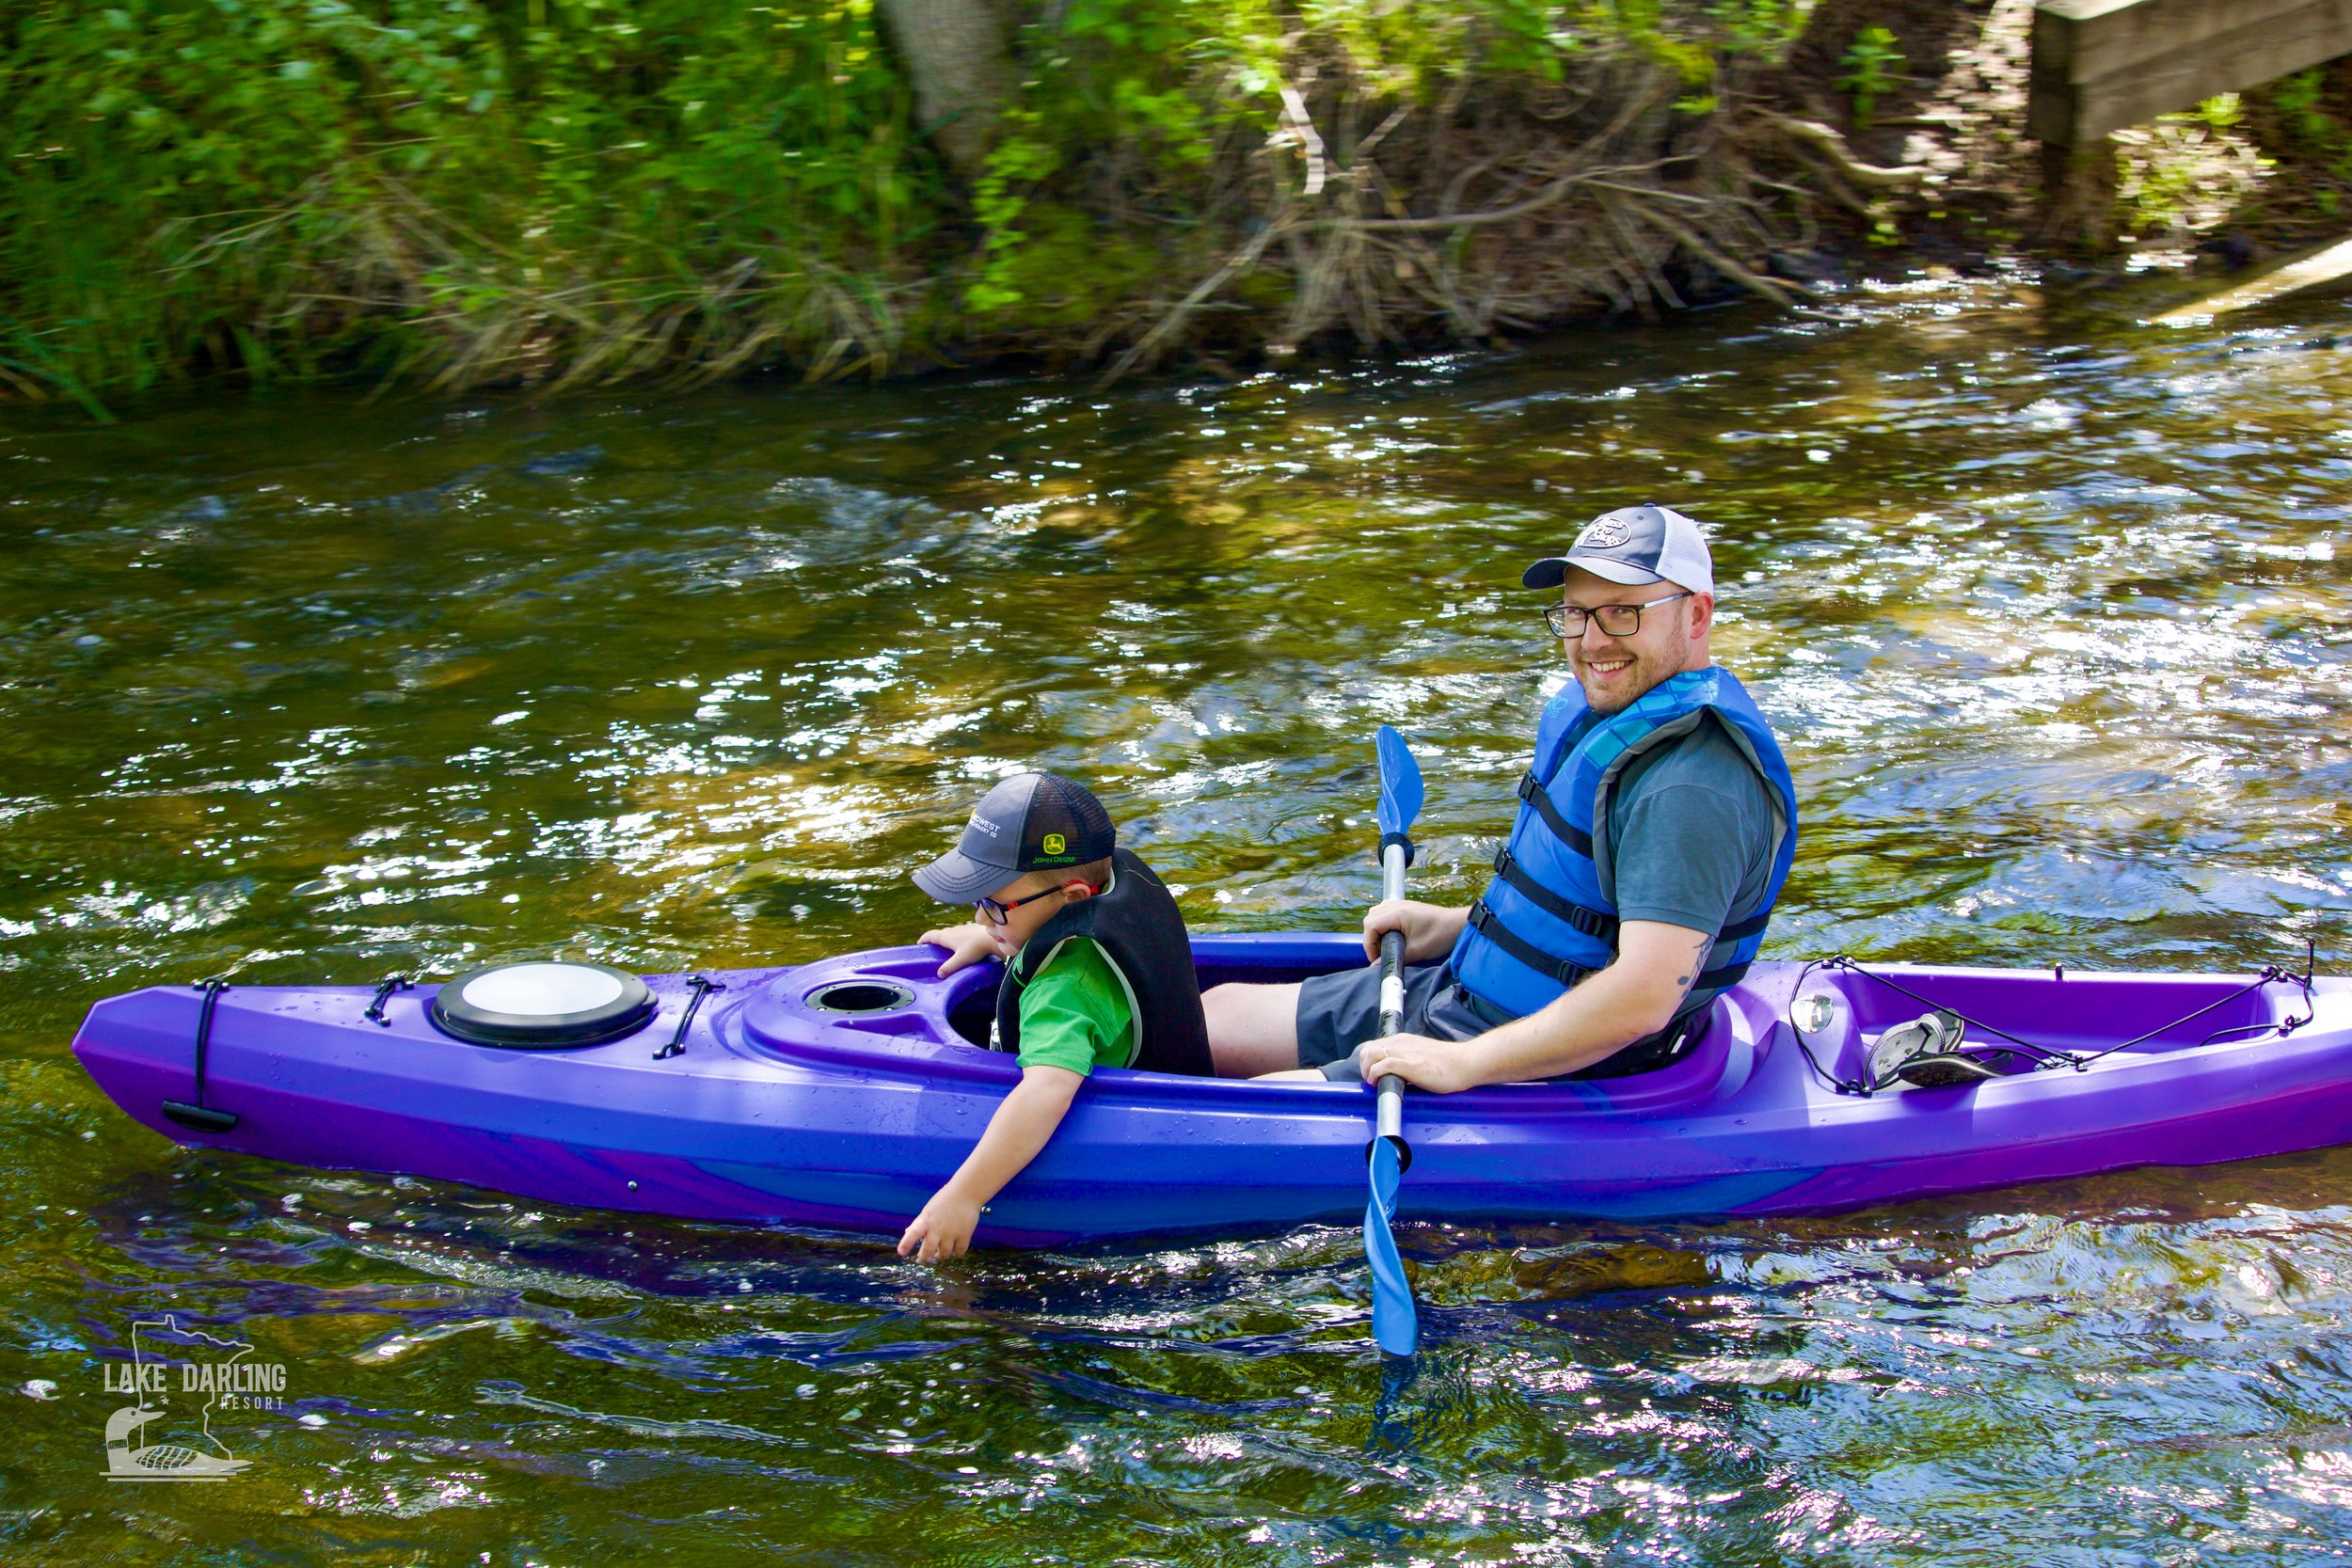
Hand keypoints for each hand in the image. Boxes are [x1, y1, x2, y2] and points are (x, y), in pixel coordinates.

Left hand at [897, 1188, 981, 1262]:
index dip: (906, 1243)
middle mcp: (937, 1228)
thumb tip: (908, 1233)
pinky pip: (959, 1252)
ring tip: (940, 1252)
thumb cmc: (944, 1201)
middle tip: (924, 1259)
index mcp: (925, 1220)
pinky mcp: (964, 1234)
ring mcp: (951, 1232)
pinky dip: (955, 1254)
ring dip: (941, 1256)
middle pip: (928, 1251)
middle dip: (925, 1258)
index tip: (901, 1252)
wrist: (966, 1192)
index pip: (913, 1232)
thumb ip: (919, 1223)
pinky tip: (953, 1249)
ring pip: (944, 1254)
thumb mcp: (928, 1210)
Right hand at [919, 921, 999, 976]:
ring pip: (949, 934)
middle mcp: (952, 930)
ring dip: (945, 940)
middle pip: (939, 934)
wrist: (993, 937)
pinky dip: (955, 940)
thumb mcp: (961, 959)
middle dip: (934, 941)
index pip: (930, 935)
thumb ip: (949, 967)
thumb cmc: (976, 947)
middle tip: (932, 950)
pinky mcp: (970, 930)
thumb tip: (939, 974)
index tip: (919, 945)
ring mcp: (962, 929)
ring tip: (945, 950)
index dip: (923, 939)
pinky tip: (961, 948)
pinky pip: (958, 935)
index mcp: (947, 936)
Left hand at [1357, 1031, 1479, 1093]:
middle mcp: (1400, 1043)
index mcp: (1402, 1040)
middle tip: (1372, 1081)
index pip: (1373, 1045)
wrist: (1465, 1063)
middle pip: (1367, 1049)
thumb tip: (1395, 1072)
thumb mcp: (1420, 1054)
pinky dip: (1376, 1074)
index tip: (1373, 1075)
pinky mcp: (1410, 1065)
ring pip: (1371, 1054)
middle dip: (1364, 1066)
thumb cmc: (1447, 1063)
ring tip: (1375, 1082)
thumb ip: (1407, 1058)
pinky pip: (1384, 1065)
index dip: (1368, 1061)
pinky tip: (1380, 1083)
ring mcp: (1404, 1053)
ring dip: (1367, 1070)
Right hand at [1361, 899, 1462, 965]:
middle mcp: (1396, 905)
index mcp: (1397, 914)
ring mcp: (1401, 904)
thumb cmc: (1440, 936)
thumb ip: (1395, 958)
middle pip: (1370, 918)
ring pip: (1376, 913)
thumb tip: (1377, 967)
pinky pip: (1385, 910)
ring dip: (1376, 929)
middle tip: (1380, 953)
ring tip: (1385, 944)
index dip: (1369, 944)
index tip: (1375, 958)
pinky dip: (1383, 922)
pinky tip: (1392, 934)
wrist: (1458, 924)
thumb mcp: (1417, 951)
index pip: (1370, 925)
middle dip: (1371, 937)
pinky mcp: (1406, 906)